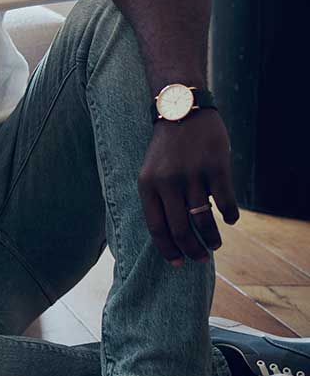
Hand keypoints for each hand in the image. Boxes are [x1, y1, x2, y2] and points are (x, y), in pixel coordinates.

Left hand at [137, 109, 239, 264]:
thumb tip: (170, 236)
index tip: (177, 263)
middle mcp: (167, 182)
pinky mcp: (216, 168)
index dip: (167, 250)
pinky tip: (229, 220)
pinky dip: (229, 216)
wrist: (182, 111)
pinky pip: (225, 202)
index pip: (156, 228)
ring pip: (203, 220)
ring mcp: (192, 175)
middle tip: (200, 259)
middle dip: (191, 250)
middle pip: (180, 229)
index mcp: (147, 185)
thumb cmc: (166, 148)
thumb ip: (157, 200)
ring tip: (214, 245)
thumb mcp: (150, 172)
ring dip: (211, 238)